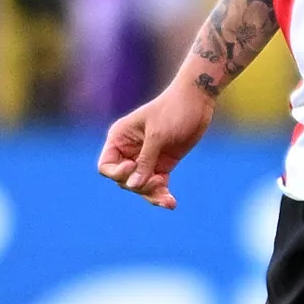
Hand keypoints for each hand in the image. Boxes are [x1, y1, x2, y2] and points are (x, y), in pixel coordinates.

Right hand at [97, 82, 214, 206]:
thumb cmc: (174, 110)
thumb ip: (145, 161)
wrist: (197, 101)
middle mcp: (129, 150)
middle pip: (124, 180)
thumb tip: (132, 186)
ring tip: (168, 199)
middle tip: (159, 180)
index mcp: (119, 138)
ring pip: (140, 186)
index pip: (106, 166)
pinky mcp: (162, 164)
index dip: (116, 173)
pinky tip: (171, 203)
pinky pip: (157, 185)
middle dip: (139, 185)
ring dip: (152, 194)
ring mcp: (146, 158)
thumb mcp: (158, 135)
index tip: (132, 166)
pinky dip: (162, 194)